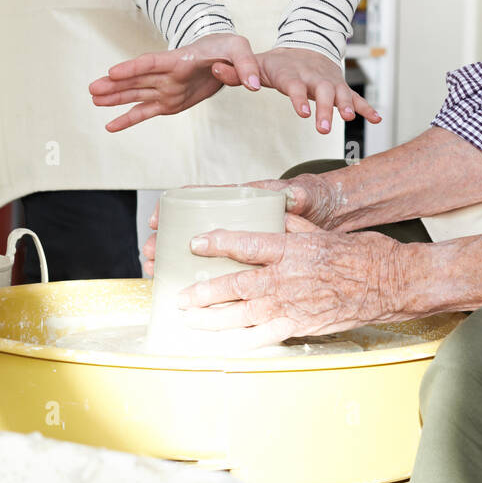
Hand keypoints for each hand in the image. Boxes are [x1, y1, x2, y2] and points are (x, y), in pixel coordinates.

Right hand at [88, 34, 261, 131]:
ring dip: (115, 98)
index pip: (153, 62)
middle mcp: (168, 74)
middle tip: (92, 88)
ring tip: (93, 99)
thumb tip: (254, 85)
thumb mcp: (241, 50)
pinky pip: (146, 111)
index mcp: (180, 59)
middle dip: (116, 84)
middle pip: (138, 78)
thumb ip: (245, 65)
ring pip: (137, 94)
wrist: (227, 58)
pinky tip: (111, 125)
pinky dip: (129, 119)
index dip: (133, 67)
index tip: (112, 71)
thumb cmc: (229, 48)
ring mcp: (166, 88)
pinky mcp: (170, 102)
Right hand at [141, 180, 304, 273]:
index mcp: (248, 197)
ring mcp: (242, 240)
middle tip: (149, 253)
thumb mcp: (308, 197)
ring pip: (202, 251)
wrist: (331, 213)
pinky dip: (200, 277)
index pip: (206, 196)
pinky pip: (219, 268)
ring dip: (176, 261)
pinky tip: (183, 287)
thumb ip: (300, 196)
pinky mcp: (251, 259)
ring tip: (156, 272)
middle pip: (195, 227)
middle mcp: (239, 216)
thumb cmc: (315, 201)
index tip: (158, 217)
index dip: (177, 205)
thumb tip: (294, 196)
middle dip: (167, 240)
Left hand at [174, 224, 410, 345]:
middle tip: (181, 296)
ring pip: (243, 315)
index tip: (196, 243)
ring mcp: (292, 306)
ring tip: (191, 320)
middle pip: (235, 286)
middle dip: (204, 292)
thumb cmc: (361, 254)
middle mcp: (287, 279)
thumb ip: (293, 225)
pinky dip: (243, 342)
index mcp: (292, 249)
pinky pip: (266, 337)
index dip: (218, 243)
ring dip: (213, 319)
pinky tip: (226, 344)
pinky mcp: (301, 327)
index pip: (245, 244)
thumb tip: (271, 212)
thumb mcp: (324, 231)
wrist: (389, 283)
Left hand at [209, 45, 380, 133]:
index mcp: (291, 73)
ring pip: (341, 93)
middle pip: (321, 91)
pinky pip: (356, 97)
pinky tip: (377, 119)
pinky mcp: (340, 87)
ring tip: (350, 119)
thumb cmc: (278, 63)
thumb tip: (214, 70)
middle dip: (324, 108)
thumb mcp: (256, 64)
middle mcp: (313, 77)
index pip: (295, 85)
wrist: (305, 46)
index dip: (299, 97)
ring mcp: (330, 82)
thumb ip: (235, 72)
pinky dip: (367, 107)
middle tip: (324, 127)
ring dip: (347, 106)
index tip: (302, 111)